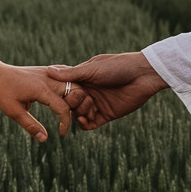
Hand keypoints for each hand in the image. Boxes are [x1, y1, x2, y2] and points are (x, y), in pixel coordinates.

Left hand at [0, 63, 73, 142]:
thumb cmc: (3, 92)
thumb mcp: (13, 112)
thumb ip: (30, 126)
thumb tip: (44, 139)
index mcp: (42, 90)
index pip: (64, 109)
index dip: (66, 124)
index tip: (61, 134)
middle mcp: (50, 79)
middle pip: (77, 92)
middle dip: (80, 107)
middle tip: (77, 119)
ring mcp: (51, 73)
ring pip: (75, 83)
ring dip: (78, 97)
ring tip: (74, 111)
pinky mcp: (50, 71)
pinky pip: (68, 77)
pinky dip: (73, 88)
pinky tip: (71, 98)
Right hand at [48, 52, 169, 129]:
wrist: (142, 76)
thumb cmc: (118, 67)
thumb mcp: (92, 69)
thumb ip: (71, 74)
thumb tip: (48, 71)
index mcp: (84, 80)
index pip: (66, 90)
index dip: (64, 94)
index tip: (66, 93)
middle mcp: (89, 92)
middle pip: (71, 104)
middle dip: (73, 105)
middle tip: (82, 100)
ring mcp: (98, 104)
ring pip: (80, 115)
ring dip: (79, 115)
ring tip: (84, 112)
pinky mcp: (107, 114)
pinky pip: (91, 124)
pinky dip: (85, 124)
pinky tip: (85, 121)